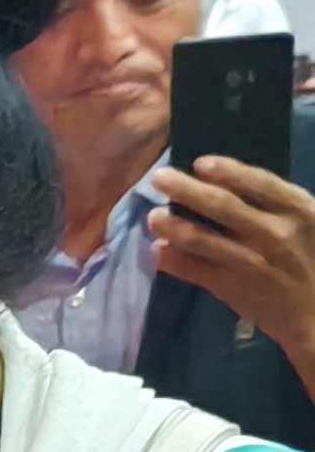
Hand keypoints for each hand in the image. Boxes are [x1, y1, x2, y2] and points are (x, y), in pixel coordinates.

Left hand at [151, 158, 314, 364]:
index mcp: (299, 210)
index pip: (260, 184)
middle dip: (187, 190)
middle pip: (222, 207)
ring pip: (202, 240)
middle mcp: (274, 233)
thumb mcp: (310, 222)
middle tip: (158, 178)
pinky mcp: (233, 288)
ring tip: (152, 216)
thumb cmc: (314, 257)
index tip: (201, 162)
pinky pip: (196, 271)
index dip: (228, 171)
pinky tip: (157, 251)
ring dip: (173, 226)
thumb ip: (279, 204)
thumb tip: (231, 181)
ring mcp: (251, 262)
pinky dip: (174, 261)